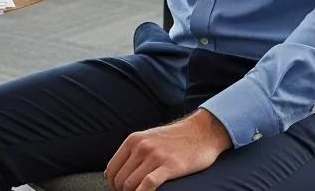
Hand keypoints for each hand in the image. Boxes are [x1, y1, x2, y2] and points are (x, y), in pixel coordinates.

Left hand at [104, 109, 231, 190]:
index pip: (112, 169)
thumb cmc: (176, 138)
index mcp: (133, 140)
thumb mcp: (149, 138)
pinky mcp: (171, 166)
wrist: (203, 131)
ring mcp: (156, 156)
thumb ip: (133, 152)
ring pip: (131, 184)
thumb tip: (113, 172)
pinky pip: (149, 184)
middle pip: (120, 180)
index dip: (113, 184)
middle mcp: (141, 147)